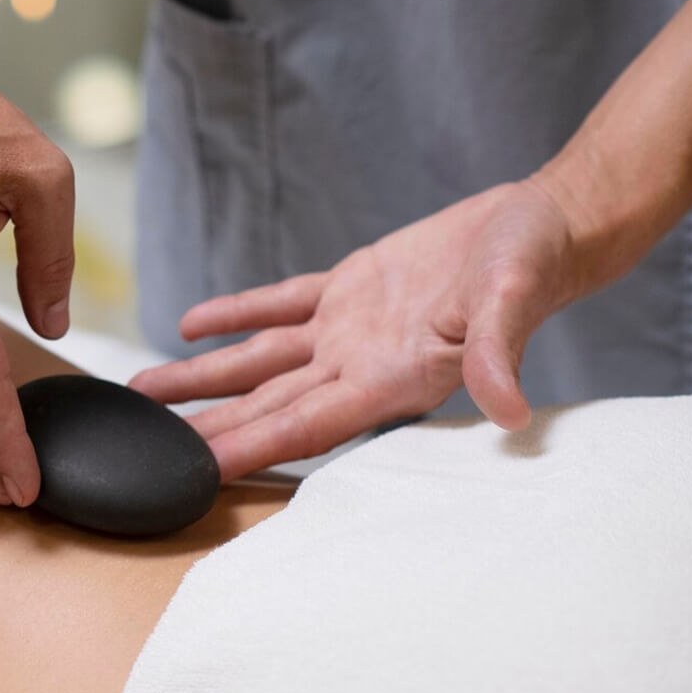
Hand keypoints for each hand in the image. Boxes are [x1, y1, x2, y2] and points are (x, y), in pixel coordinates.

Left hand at [130, 178, 584, 482]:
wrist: (550, 224)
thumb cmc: (537, 262)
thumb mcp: (514, 300)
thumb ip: (499, 352)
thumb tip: (507, 409)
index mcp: (396, 377)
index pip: (308, 425)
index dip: (252, 448)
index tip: (198, 468)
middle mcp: (364, 362)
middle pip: (268, 404)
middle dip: (208, 425)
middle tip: (141, 445)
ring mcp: (353, 327)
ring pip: (261, 360)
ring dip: (205, 375)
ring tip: (144, 390)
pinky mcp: (354, 287)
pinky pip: (281, 304)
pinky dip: (237, 313)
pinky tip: (191, 323)